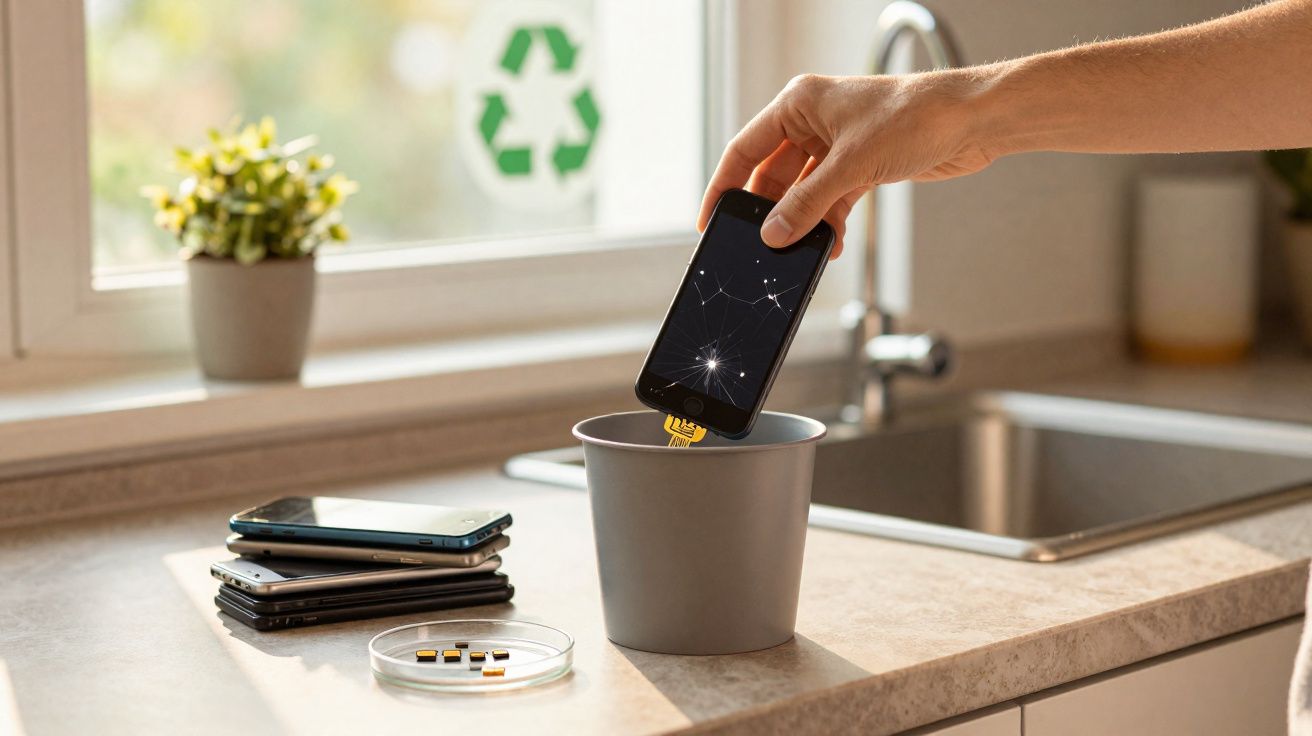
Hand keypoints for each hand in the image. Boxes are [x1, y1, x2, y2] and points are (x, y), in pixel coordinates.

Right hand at [697, 72, 997, 257]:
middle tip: (762, 247)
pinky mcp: (860, 167)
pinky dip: (828, 224)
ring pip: (803, 194)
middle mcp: (812, 122)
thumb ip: (808, 204)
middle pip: (772, 177)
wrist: (972, 121)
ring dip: (804, 224)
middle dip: (771, 214)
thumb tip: (773, 235)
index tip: (711, 220)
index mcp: (798, 104)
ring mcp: (836, 146)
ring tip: (802, 250)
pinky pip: (829, 202)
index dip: (724, 186)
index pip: (745, 150)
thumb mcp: (852, 165)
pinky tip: (830, 244)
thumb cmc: (915, 116)